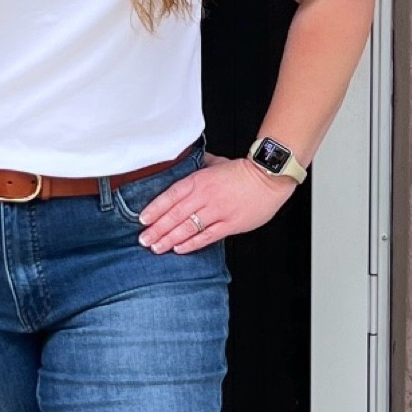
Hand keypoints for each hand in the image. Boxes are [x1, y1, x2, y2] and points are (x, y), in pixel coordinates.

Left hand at [136, 152, 295, 253]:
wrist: (269, 177)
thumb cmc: (242, 170)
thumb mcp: (216, 162)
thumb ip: (198, 165)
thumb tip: (183, 162)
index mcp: (199, 180)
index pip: (171, 196)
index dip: (155, 209)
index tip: (142, 220)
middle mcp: (206, 196)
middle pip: (175, 215)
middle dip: (157, 229)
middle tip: (143, 240)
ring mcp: (218, 212)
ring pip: (188, 228)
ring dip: (169, 239)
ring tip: (156, 247)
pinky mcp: (231, 224)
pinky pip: (207, 237)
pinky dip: (192, 244)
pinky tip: (179, 249)